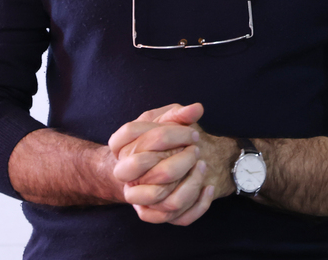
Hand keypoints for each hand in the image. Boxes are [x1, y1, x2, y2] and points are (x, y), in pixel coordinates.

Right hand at [107, 103, 234, 225]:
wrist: (140, 169)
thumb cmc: (153, 140)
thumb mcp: (161, 122)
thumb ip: (177, 115)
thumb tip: (197, 109)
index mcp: (120, 146)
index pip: (137, 136)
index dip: (172, 134)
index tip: (193, 133)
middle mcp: (123, 173)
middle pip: (149, 169)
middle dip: (179, 161)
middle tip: (196, 150)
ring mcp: (136, 197)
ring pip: (163, 199)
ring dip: (189, 184)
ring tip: (201, 166)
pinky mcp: (150, 214)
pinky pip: (175, 218)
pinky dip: (196, 205)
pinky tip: (207, 187)